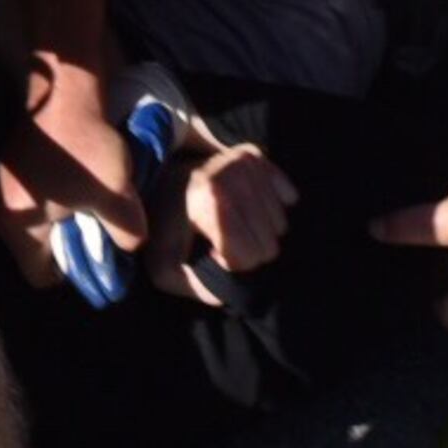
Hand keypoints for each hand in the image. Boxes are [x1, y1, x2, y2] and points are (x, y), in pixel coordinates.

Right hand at [0, 49, 147, 289]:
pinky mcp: (3, 163)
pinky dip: (46, 193)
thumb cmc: (86, 147)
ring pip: (29, 220)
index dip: (69, 271)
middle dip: (61, 241)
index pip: (38, 276)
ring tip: (83, 196)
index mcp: (16, 227)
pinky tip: (70, 174)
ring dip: (54, 215)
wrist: (65, 88)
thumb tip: (131, 246)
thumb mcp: (115, 195)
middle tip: (90, 223)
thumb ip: (125, 231)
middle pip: (31, 249)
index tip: (90, 248)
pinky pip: (26, 195)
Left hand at [150, 134, 295, 307]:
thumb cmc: (164, 228)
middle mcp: (231, 177)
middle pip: (270, 244)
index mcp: (209, 203)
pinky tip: (250, 207)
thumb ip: (194, 286)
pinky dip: (274, 207)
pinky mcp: (254, 154)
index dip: (232, 264)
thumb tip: (226, 293)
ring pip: (281, 224)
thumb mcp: (165, 267)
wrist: (158, 183)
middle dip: (250, 251)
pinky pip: (289, 197)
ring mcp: (245, 162)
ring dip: (260, 230)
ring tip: (234, 222)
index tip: (212, 254)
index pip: (250, 256)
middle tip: (226, 240)